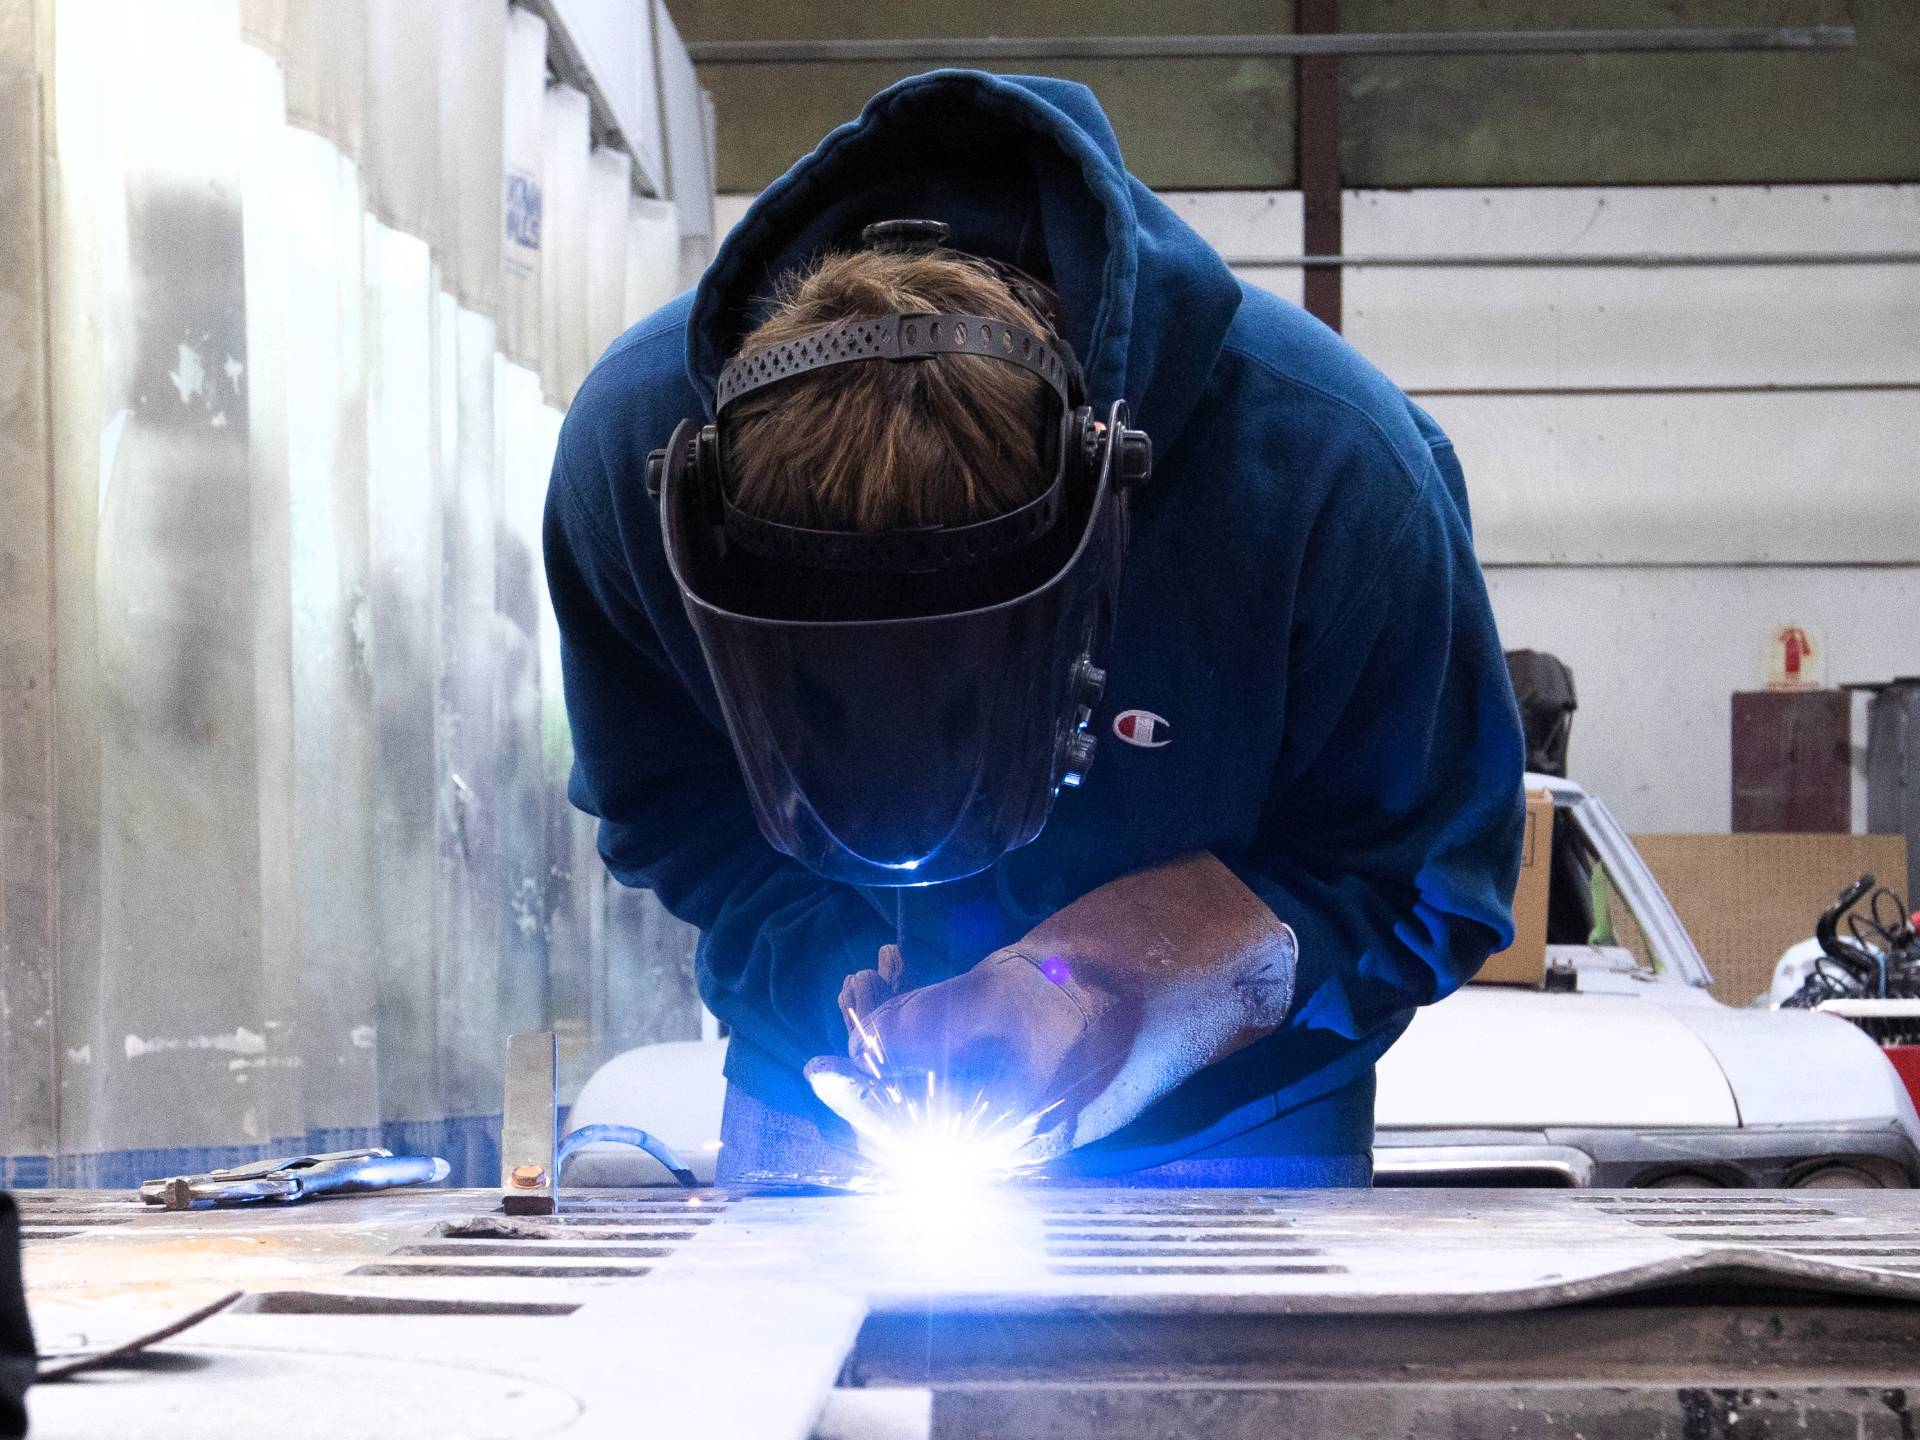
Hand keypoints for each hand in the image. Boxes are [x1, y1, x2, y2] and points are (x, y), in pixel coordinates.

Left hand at [807, 853, 1297, 1159]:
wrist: (1227, 934)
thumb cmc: (1139, 964)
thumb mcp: (1023, 985)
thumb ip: (941, 1020)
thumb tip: (866, 1048)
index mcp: (1031, 1127)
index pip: (922, 1139)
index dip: (865, 1103)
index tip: (822, 1065)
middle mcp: (1031, 1117)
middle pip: (924, 1107)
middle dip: (878, 1052)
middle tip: (858, 989)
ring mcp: (1039, 1081)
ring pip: (941, 1071)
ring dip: (900, 1025)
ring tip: (880, 970)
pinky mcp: (1045, 1046)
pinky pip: (969, 1047)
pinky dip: (932, 1012)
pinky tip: (910, 971)